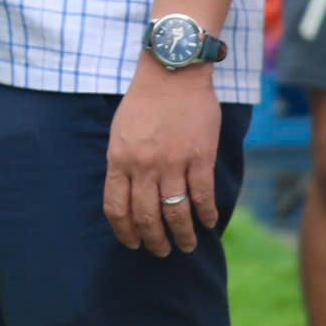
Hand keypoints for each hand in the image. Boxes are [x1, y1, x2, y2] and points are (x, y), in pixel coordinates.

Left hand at [104, 62, 222, 254]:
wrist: (172, 74)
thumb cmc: (143, 103)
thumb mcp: (119, 133)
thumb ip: (123, 164)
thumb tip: (128, 196)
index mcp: (119, 159)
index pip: (116, 207)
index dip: (124, 231)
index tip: (132, 243)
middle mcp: (144, 165)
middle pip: (147, 216)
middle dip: (154, 241)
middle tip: (162, 251)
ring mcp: (173, 163)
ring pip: (177, 213)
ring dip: (183, 236)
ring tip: (187, 246)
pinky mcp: (200, 158)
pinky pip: (203, 196)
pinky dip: (207, 215)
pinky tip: (208, 224)